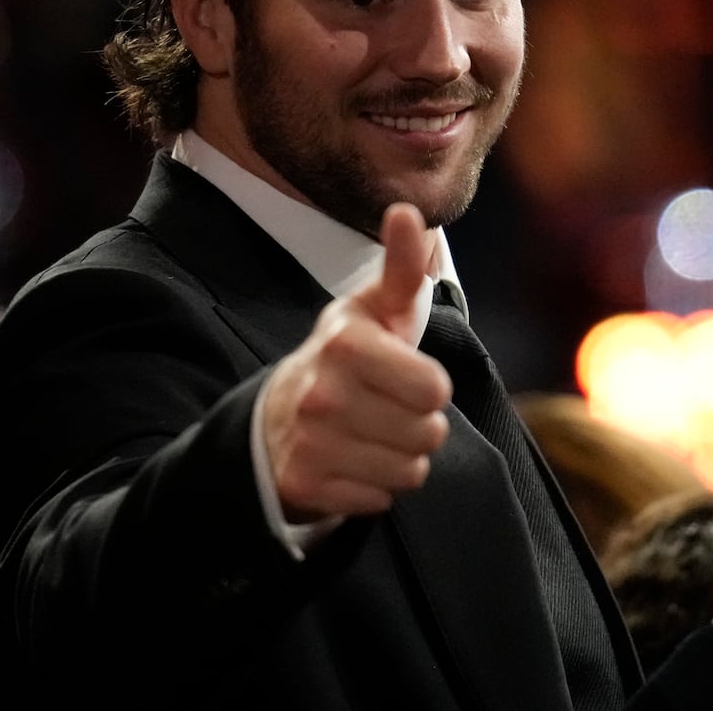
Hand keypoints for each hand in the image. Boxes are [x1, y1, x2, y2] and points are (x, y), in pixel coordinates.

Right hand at [262, 202, 452, 520]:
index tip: (402, 375)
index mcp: (345, 343)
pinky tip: (350, 460)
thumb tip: (407, 212)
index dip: (429, 386)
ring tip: (370, 433)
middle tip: (386, 407)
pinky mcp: (305, 485)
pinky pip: (380, 500)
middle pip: (428, 434)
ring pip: (408, 471)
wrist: (277, 416)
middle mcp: (322, 393)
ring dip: (399, 457)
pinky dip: (373, 486)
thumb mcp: (375, 309)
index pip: (435, 390)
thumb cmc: (347, 358)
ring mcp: (310, 442)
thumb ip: (402, 266)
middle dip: (417, 424)